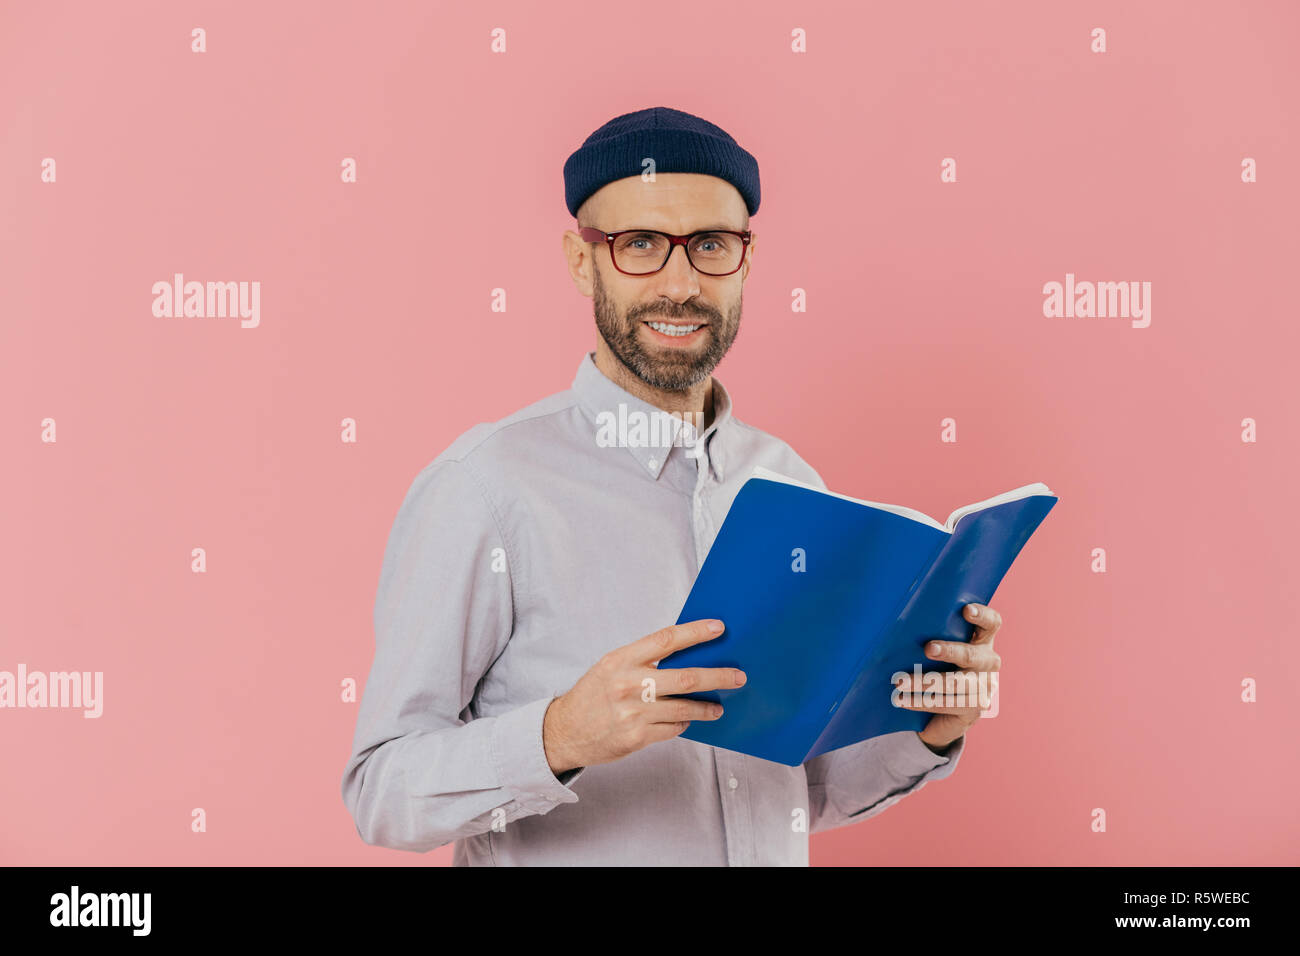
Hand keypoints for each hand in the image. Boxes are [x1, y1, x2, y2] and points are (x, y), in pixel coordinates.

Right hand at [542, 619, 746, 773]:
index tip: (719, 628)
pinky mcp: (637, 737)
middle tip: (738, 676)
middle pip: (686, 677)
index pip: (666, 639)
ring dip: (707, 707)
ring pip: (685, 707)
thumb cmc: (592, 695)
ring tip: (718, 706)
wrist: (563, 731)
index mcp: (621, 660)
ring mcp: (633, 713)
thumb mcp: (610, 667)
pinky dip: (684, 722)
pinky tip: (686, 719)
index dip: (696, 632)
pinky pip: (673, 728)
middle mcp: (628, 684)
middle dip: (718, 676)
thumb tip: (686, 654)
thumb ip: (643, 660)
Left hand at [895, 602, 1002, 750]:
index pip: (991, 623)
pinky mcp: (974, 710)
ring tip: (900, 682)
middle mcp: (988, 662)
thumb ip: (931, 634)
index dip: (982, 616)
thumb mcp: (938, 648)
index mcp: (982, 640)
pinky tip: (902, 700)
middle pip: (971, 655)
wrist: (941, 710)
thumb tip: (897, 625)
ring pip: (956, 683)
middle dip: (949, 651)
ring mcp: (984, 688)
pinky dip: (921, 702)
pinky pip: (947, 705)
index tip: (966, 610)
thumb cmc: (935, 666)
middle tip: (928, 648)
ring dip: (925, 682)